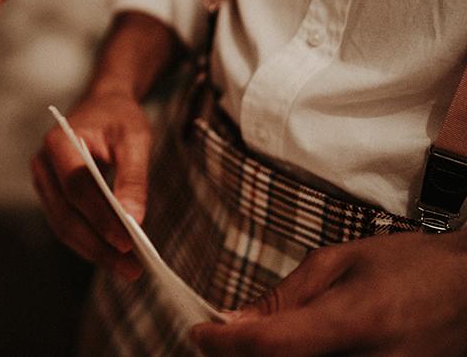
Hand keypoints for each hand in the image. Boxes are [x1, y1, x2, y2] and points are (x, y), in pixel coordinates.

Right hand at [30, 90, 153, 280]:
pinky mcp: (50, 195)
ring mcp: (43, 181)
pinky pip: (65, 224)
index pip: (77, 187)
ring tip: (128, 268)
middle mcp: (43, 163)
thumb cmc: (119, 118)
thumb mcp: (135, 139)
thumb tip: (134, 220)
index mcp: (59, 142)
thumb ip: (133, 178)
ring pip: (63, 225)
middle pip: (66, 214)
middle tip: (133, 268)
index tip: (129, 243)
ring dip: (94, 250)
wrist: (101, 105)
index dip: (100, 217)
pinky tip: (114, 255)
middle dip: (99, 245)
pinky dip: (89, 242)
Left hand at [191, 229, 466, 355]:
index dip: (222, 344)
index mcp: (353, 322)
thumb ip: (286, 297)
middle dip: (241, 356)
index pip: (267, 345)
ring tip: (260, 338)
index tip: (198, 333)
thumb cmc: (411, 265)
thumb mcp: (340, 262)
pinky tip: (292, 348)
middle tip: (221, 339)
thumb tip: (235, 321)